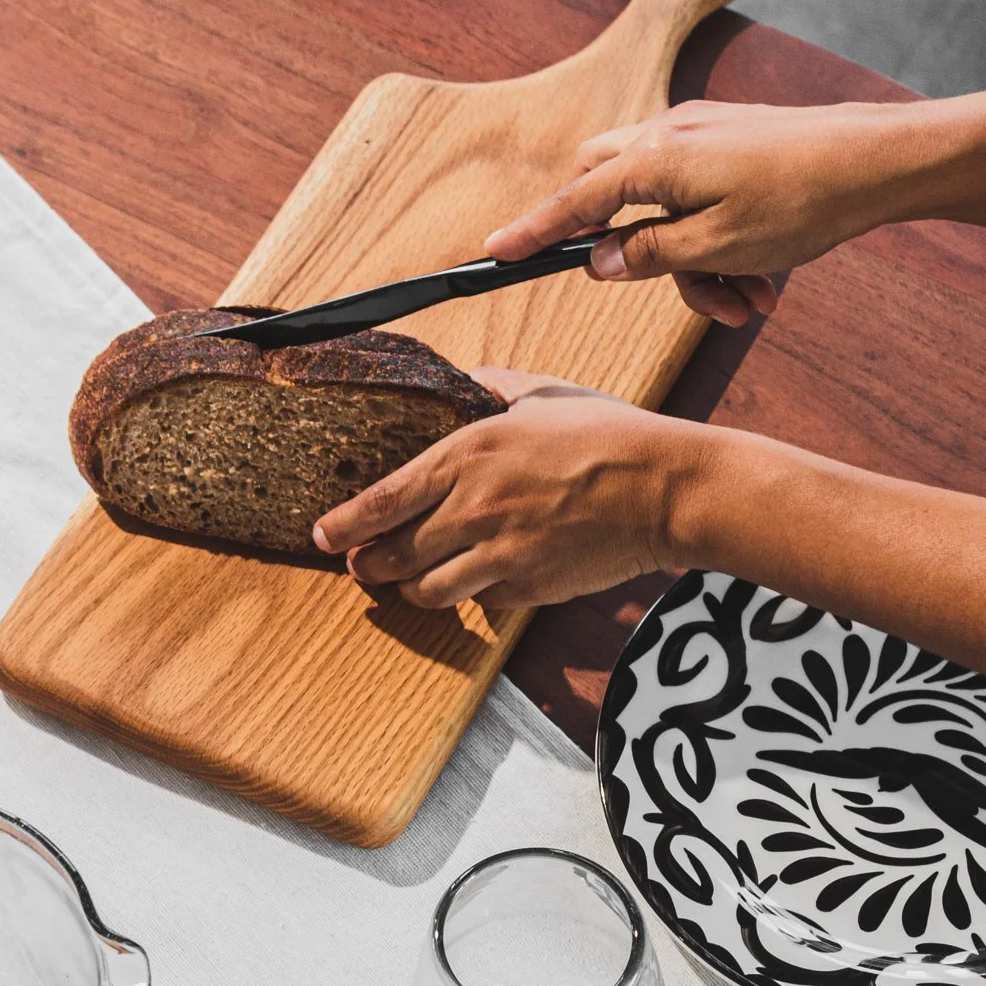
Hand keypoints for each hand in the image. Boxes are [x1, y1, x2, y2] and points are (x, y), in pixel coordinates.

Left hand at [312, 372, 708, 614]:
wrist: (662, 487)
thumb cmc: (607, 436)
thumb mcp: (542, 395)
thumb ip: (492, 391)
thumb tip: (465, 384)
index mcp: (468, 454)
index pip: (383, 500)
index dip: (344, 525)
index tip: (323, 536)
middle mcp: (474, 508)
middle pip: (392, 556)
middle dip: (367, 566)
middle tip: (359, 566)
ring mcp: (498, 554)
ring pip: (426, 590)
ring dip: (412, 588)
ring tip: (411, 579)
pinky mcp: (526, 587)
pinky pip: (480, 601)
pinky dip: (473, 594)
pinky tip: (478, 579)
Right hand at [483, 98, 913, 325]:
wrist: (877, 161)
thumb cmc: (800, 200)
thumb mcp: (715, 246)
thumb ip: (647, 255)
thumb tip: (597, 260)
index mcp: (654, 160)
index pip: (573, 202)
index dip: (532, 233)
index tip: (493, 254)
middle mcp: (668, 134)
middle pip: (610, 191)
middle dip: (629, 249)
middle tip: (669, 284)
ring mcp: (700, 135)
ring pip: (661, 208)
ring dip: (694, 267)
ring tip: (746, 302)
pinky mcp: (730, 144)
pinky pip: (697, 199)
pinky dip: (718, 245)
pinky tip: (762, 279)